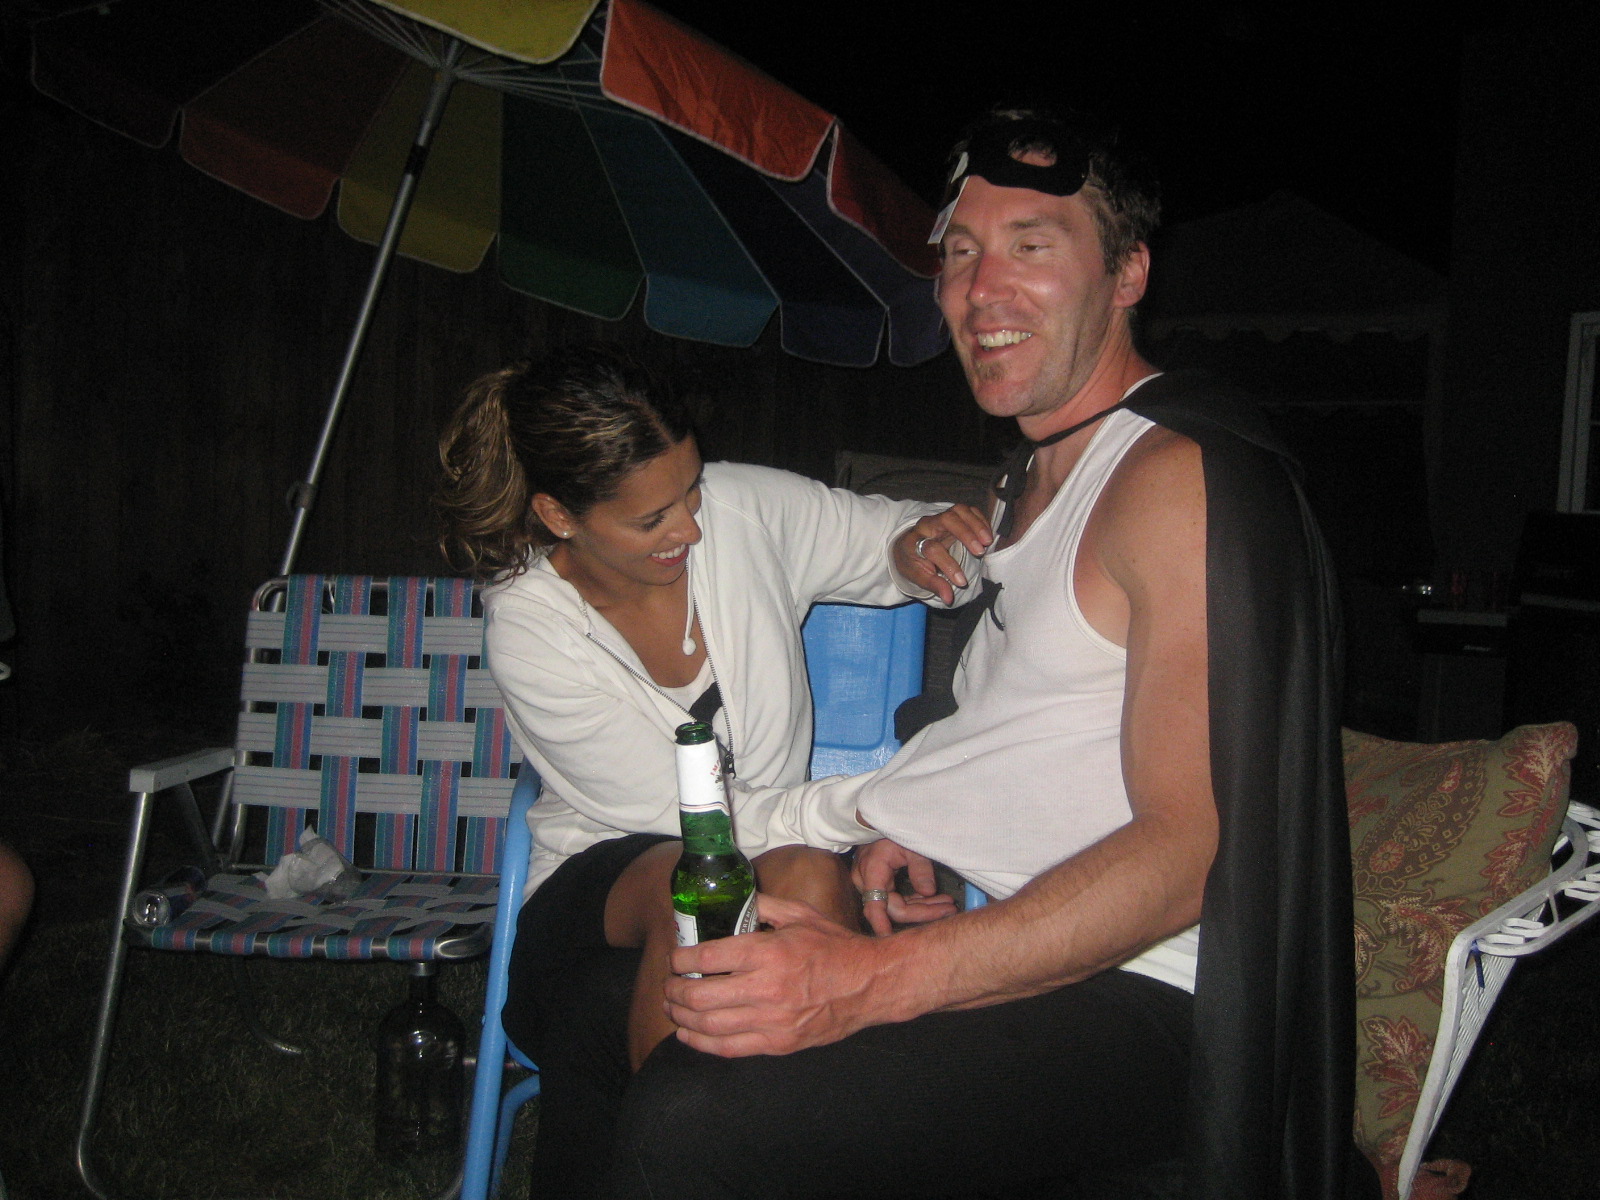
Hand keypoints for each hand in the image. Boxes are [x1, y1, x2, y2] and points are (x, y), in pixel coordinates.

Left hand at [665, 895, 888, 1056]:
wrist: (869, 984)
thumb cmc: (835, 946)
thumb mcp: (800, 915)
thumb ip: (762, 906)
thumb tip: (731, 900)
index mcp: (768, 952)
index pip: (708, 958)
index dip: (681, 959)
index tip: (675, 958)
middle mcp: (766, 988)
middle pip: (700, 996)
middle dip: (674, 991)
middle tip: (669, 985)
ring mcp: (771, 1021)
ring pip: (709, 1026)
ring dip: (681, 1018)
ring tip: (673, 1008)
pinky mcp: (778, 1044)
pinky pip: (728, 1048)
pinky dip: (701, 1043)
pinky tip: (688, 1034)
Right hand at [852, 837, 955, 936]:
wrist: (880, 819)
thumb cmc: (895, 829)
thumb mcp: (911, 845)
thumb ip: (920, 869)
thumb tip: (928, 892)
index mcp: (872, 871)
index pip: (876, 904)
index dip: (881, 923)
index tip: (888, 938)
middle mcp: (867, 882)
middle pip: (894, 908)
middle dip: (923, 911)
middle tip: (950, 908)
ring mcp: (872, 884)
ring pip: (898, 905)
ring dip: (923, 907)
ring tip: (948, 904)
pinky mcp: (880, 884)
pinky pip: (898, 899)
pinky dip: (917, 900)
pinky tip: (936, 899)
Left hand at [893, 504, 991, 604]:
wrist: (908, 546)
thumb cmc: (914, 563)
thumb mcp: (918, 577)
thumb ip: (934, 586)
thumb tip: (949, 598)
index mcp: (915, 541)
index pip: (932, 549)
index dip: (947, 565)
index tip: (961, 581)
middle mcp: (927, 525)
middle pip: (947, 520)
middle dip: (965, 534)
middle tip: (980, 551)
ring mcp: (941, 517)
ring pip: (959, 511)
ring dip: (976, 524)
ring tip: (988, 541)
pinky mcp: (953, 514)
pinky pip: (968, 510)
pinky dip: (980, 520)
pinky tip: (988, 535)